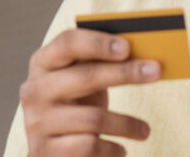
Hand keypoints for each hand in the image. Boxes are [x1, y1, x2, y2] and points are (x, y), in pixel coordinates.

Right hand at [18, 28, 161, 155]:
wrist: (54, 150)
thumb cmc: (77, 105)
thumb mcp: (85, 82)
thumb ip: (103, 64)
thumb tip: (146, 57)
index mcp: (42, 63)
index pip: (67, 43)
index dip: (98, 43)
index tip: (128, 47)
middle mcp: (34, 90)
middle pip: (85, 76)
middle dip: (125, 73)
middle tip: (156, 72)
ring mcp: (37, 122)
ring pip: (93, 119)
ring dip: (126, 124)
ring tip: (145, 131)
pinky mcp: (43, 151)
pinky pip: (89, 146)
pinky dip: (112, 149)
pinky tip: (121, 150)